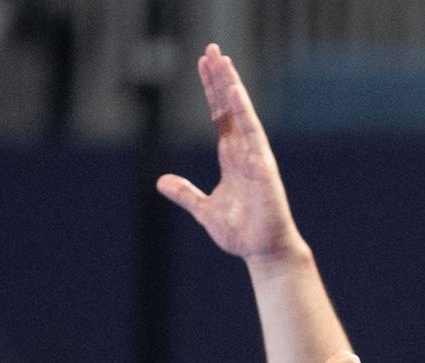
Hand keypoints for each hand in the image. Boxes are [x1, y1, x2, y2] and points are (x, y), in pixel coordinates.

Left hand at [158, 44, 304, 264]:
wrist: (263, 251)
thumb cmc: (241, 233)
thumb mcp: (203, 210)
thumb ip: (185, 193)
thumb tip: (162, 181)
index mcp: (232, 160)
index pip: (220, 117)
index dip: (211, 92)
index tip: (205, 66)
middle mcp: (245, 152)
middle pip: (229, 107)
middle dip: (219, 78)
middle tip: (212, 49)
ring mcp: (255, 157)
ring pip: (240, 113)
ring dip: (230, 85)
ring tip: (221, 58)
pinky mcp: (263, 166)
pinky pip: (251, 132)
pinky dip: (242, 109)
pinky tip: (233, 89)